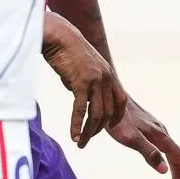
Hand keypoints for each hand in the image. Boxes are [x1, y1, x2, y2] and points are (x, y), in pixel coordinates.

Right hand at [40, 10, 127, 144]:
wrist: (59, 36)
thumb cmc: (67, 51)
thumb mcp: (85, 68)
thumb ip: (88, 83)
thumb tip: (82, 100)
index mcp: (109, 74)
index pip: (121, 101)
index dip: (116, 116)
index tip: (108, 127)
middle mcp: (106, 78)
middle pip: (108, 112)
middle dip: (99, 129)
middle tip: (87, 139)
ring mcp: (95, 80)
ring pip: (96, 114)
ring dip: (89, 132)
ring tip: (81, 142)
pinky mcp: (80, 83)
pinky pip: (81, 110)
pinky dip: (77, 125)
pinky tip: (73, 136)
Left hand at [109, 94, 179, 178]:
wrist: (110, 96)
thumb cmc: (117, 119)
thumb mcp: (130, 138)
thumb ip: (148, 153)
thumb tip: (165, 171)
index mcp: (161, 137)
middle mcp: (163, 133)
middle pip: (178, 158)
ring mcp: (157, 130)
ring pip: (171, 153)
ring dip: (175, 171)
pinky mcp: (149, 129)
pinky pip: (164, 148)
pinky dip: (168, 160)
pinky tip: (163, 162)